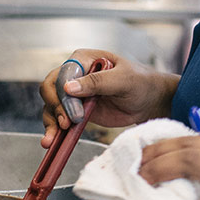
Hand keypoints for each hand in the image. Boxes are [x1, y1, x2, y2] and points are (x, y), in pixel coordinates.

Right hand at [39, 49, 178, 147]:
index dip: (62, 93)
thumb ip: (97, 82)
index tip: (72, 112)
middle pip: (51, 88)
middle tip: (66, 124)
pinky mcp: (76, 110)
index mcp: (83, 59)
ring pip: (51, 105)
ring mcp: (74, 94)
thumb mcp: (123, 79)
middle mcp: (75, 74)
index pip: (63, 74)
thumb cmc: (140, 83)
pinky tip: (52, 140)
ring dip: (50, 121)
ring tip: (51, 139)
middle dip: (55, 107)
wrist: (149, 101)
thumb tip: (69, 87)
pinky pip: (59, 118)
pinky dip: (54, 129)